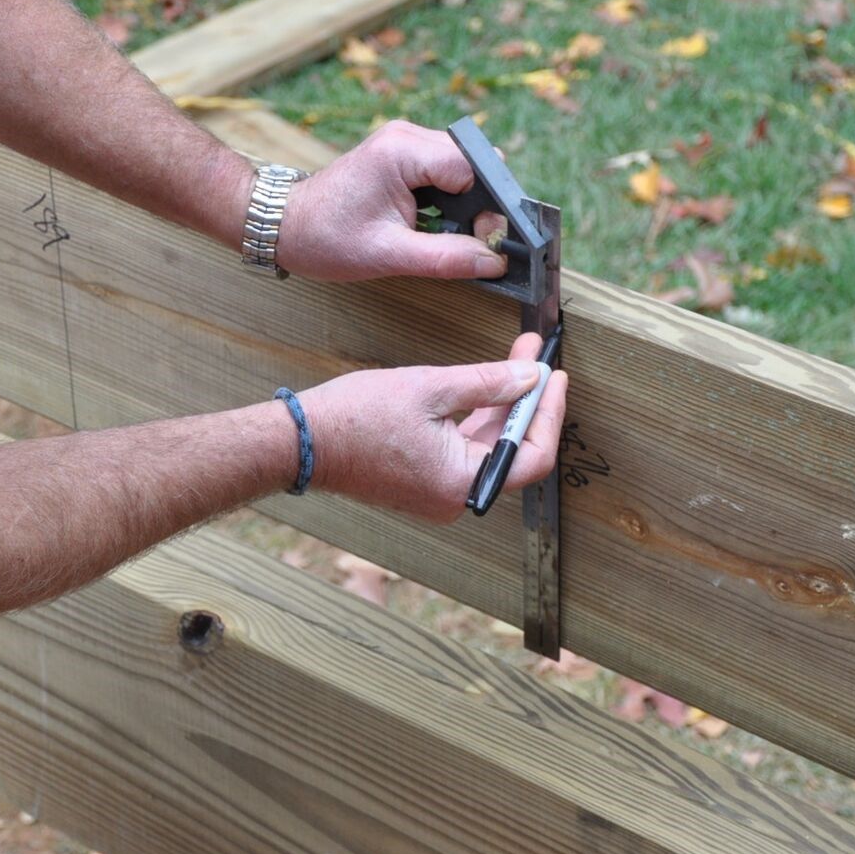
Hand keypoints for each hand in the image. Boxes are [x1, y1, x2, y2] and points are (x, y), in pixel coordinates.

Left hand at [274, 120, 511, 282]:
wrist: (285, 225)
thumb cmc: (326, 238)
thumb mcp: (389, 255)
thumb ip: (447, 258)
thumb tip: (493, 262)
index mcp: (403, 152)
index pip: (474, 168)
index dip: (487, 208)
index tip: (482, 241)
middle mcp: (407, 135)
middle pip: (475, 163)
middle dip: (481, 204)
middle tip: (470, 241)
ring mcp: (404, 141)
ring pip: (464, 167)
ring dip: (466, 202)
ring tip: (448, 234)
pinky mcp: (402, 154)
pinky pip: (445, 170)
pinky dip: (450, 198)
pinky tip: (435, 223)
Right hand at [298, 332, 568, 521]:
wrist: (300, 441)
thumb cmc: (356, 418)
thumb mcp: (431, 388)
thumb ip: (489, 383)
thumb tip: (531, 376)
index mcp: (462, 483)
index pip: (532, 456)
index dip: (549, 414)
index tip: (554, 376)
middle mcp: (455, 497)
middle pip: (511, 449)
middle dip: (525, 399)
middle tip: (536, 356)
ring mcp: (437, 491)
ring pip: (487, 445)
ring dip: (501, 403)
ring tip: (514, 357)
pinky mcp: (422, 480)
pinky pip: (462, 448)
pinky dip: (476, 416)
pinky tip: (482, 381)